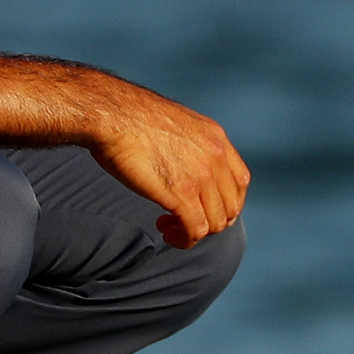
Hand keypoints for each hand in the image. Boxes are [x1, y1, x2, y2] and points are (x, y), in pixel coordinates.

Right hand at [85, 82, 250, 248]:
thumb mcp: (176, 124)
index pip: (240, 182)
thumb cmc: (131, 117)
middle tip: (184, 220)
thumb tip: (185, 164)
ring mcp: (201, 176)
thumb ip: (190, 145)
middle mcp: (216, 158)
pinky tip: (166, 232)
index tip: (202, 206)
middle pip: (231, 207)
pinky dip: (184, 239)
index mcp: (216, 138)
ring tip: (169, 227)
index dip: (225, 201)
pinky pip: (196, 230)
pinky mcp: (181, 194)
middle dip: (210, 220)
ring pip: (216, 223)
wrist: (113, 114)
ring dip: (194, 232)